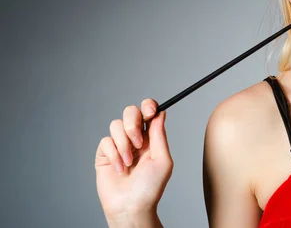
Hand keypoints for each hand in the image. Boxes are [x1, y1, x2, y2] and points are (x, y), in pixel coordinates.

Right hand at [95, 99, 173, 218]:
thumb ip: (160, 135)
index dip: (148, 106)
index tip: (150, 111)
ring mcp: (119, 145)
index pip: (149, 112)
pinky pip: (106, 141)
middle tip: (138, 142)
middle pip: (130, 112)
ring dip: (124, 144)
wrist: (131, 206)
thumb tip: (160, 113)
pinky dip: (114, 154)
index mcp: (151, 137)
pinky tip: (120, 169)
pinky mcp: (105, 154)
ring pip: (116, 125)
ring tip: (129, 163)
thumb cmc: (150, 188)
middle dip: (133, 123)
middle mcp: (135, 138)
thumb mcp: (162, 160)